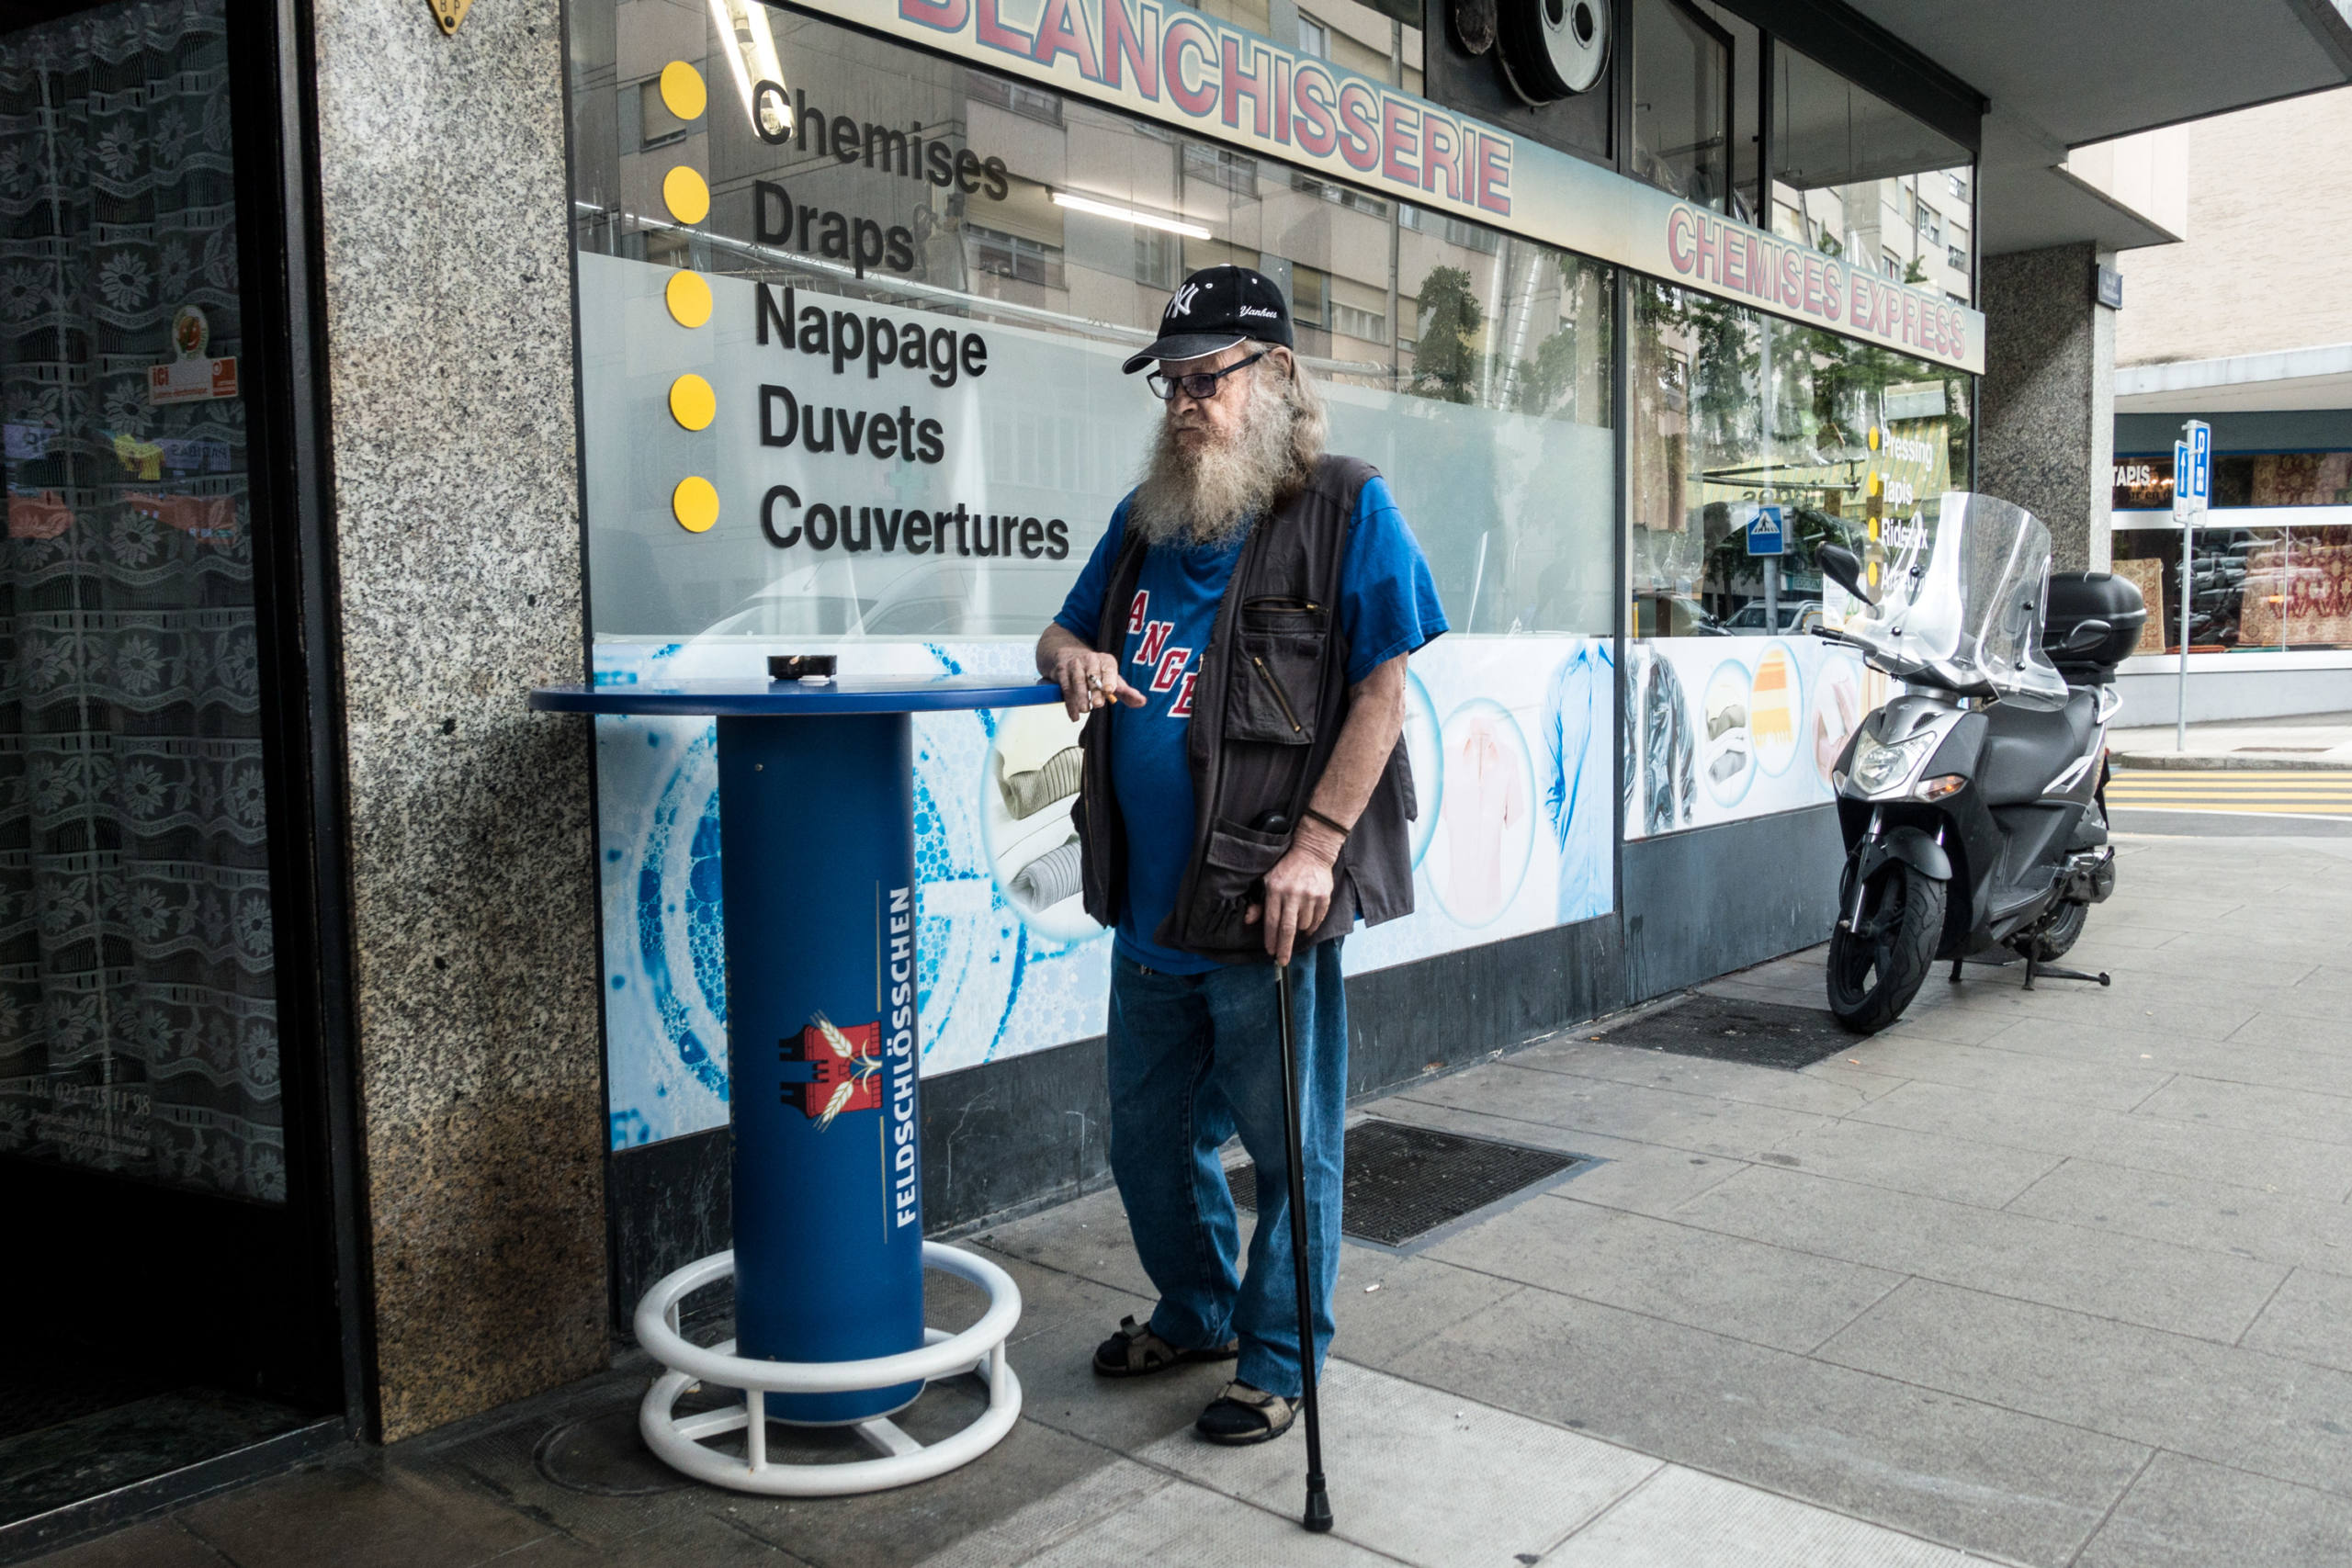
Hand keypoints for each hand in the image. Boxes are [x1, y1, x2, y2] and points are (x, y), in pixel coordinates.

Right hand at [1050, 646, 1143, 720]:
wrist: (1070, 656)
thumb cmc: (1097, 672)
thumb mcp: (1112, 679)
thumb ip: (1127, 692)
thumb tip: (1142, 702)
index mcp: (1105, 660)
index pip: (1108, 668)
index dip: (1109, 678)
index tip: (1110, 690)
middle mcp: (1090, 659)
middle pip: (1092, 676)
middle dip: (1095, 690)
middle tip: (1099, 704)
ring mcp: (1074, 665)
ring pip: (1077, 681)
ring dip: (1081, 697)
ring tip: (1085, 710)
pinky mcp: (1062, 672)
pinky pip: (1066, 689)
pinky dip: (1070, 704)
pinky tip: (1075, 716)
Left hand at [1246, 822, 1342, 964]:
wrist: (1312, 852)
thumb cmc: (1286, 867)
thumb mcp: (1267, 880)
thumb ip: (1258, 902)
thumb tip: (1249, 921)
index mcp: (1275, 889)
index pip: (1271, 921)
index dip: (1270, 939)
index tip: (1270, 952)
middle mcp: (1292, 894)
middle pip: (1288, 929)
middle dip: (1284, 948)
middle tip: (1282, 961)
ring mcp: (1310, 896)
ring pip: (1303, 925)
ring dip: (1299, 930)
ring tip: (1296, 923)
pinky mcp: (1323, 896)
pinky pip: (1317, 920)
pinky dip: (1311, 927)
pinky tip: (1307, 926)